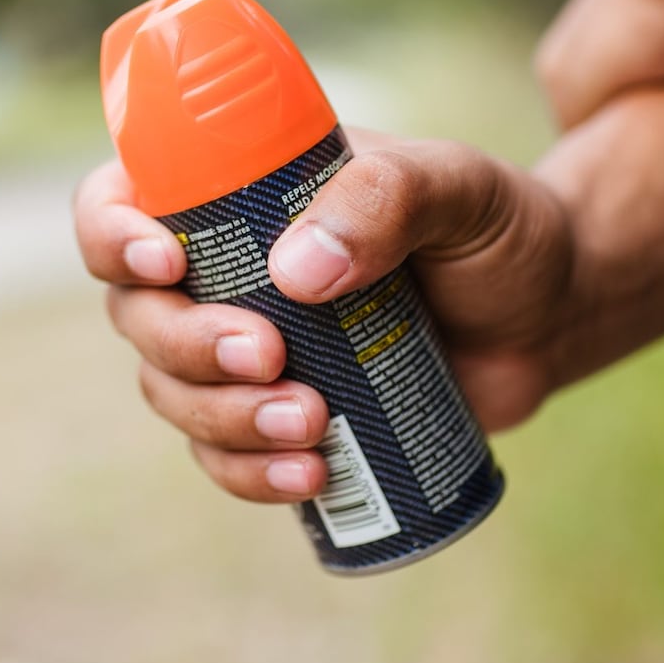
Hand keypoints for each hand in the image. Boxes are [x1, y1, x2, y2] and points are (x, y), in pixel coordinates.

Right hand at [75, 132, 573, 504]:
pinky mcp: (277, 416)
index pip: (120, 200)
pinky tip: (308, 474)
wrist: (551, 317)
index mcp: (235, 192)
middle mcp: (221, 270)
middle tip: (271, 357)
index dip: (113, 235)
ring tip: (311, 424)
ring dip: (221, 419)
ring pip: (171, 392)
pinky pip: (223, 458)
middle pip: (136, 315)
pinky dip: (250, 475)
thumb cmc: (497, 230)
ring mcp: (244, 348)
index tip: (168, 263)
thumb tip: (298, 271)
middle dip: (187, 346)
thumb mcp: (457, 188)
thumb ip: (388, 198)